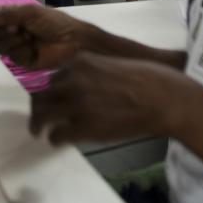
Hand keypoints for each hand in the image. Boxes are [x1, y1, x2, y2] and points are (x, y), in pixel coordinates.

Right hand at [0, 5, 89, 69]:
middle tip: (14, 28)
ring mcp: (13, 47)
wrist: (73, 41)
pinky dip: (21, 51)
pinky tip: (33, 47)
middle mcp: (8, 31)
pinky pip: (11, 57)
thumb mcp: (31, 13)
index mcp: (10, 16)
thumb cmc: (54, 22)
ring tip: (28, 36)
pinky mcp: (20, 61)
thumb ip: (7, 14)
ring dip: (10, 41)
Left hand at [29, 52, 190, 144]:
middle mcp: (73, 80)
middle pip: (42, 95)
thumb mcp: (112, 64)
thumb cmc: (147, 79)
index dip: (50, 90)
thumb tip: (81, 87)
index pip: (52, 77)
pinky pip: (57, 134)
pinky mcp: (83, 127)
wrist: (163, 98)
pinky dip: (55, 139)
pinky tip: (58, 140)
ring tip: (39, 131)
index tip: (51, 98)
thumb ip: (92, 73)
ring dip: (39, 124)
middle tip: (39, 117)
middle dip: (39, 107)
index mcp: (81, 62)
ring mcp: (76, 104)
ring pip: (43, 114)